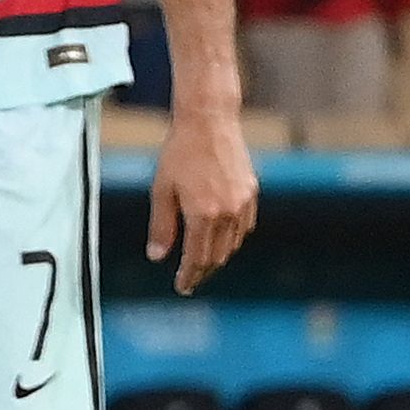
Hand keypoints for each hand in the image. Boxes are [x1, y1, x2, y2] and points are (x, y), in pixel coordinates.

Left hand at [148, 104, 259, 294]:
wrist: (209, 122)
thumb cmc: (179, 153)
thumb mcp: (161, 190)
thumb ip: (161, 226)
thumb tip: (157, 257)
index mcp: (203, 214)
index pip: (197, 258)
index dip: (189, 276)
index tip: (182, 287)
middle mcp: (227, 213)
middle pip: (217, 256)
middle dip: (202, 271)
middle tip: (190, 280)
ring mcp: (243, 203)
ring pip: (233, 244)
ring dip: (218, 258)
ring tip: (202, 263)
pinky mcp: (251, 193)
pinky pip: (244, 227)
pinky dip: (232, 239)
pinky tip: (221, 240)